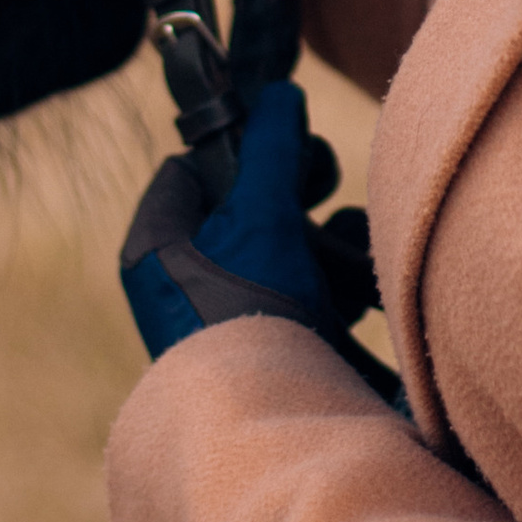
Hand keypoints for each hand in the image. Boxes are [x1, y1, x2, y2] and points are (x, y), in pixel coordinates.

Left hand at [119, 81, 390, 382]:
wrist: (275, 428)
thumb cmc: (248, 316)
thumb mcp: (261, 217)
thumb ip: (272, 151)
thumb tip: (280, 93)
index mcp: (158, 247)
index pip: (189, 168)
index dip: (236, 150)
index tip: (279, 146)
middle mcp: (186, 282)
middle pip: (245, 206)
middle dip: (296, 198)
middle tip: (318, 194)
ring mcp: (233, 318)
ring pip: (286, 249)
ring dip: (326, 246)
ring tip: (346, 261)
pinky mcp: (277, 349)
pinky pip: (310, 295)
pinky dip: (340, 287)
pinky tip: (363, 296)